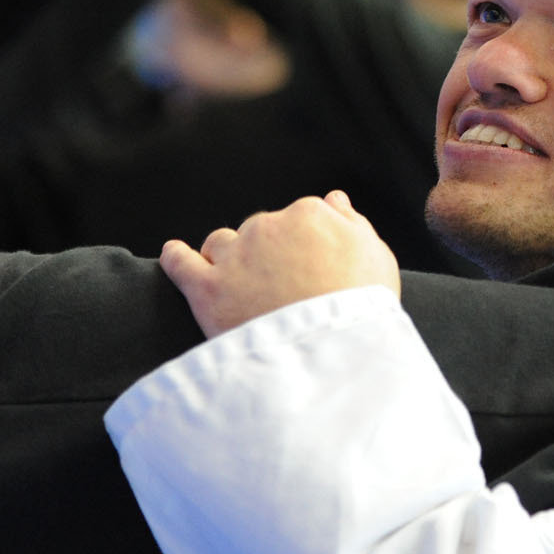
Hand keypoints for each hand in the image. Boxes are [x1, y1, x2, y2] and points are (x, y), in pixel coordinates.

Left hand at [160, 191, 400, 338]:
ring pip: (220, 244)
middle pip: (260, 231)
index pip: (300, 218)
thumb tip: (333, 198)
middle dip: (266, 254)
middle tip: (279, 288)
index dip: (303, 246)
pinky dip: (176, 258)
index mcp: (310, 214)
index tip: (307, 268)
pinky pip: (180, 263)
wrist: (334, 355)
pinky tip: (175, 256)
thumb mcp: (377, 258)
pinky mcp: (207, 290)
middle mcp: (268, 226)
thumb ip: (352, 222)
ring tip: (239, 286)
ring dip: (227, 258)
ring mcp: (235, 256)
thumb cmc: (364, 310)